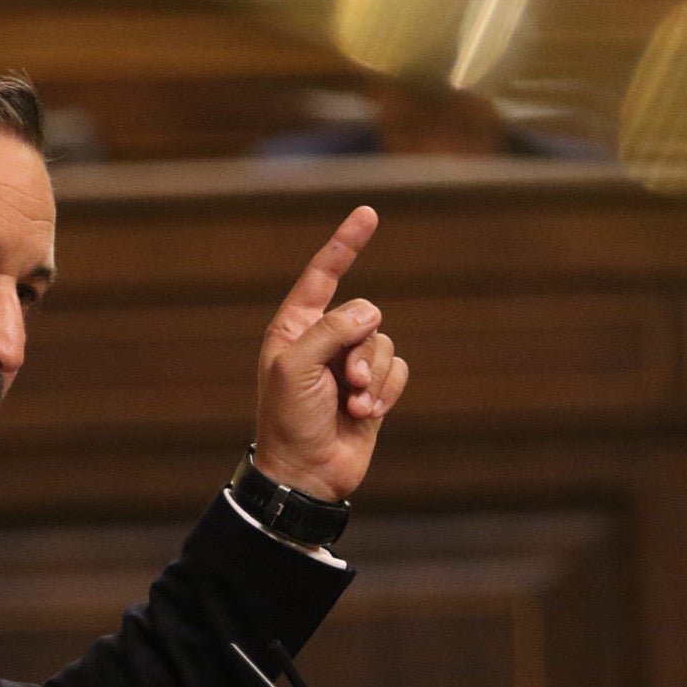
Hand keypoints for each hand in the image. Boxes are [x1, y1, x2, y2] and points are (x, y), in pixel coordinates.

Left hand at [253, 206, 408, 501]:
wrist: (306, 473)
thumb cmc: (288, 420)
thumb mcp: (296, 367)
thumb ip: (331, 330)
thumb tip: (370, 312)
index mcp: (294, 327)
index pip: (322, 275)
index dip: (345, 244)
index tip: (368, 213)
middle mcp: (324, 339)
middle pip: (365, 314)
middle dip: (361, 349)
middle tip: (347, 383)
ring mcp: (350, 364)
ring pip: (384, 343)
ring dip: (374, 378)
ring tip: (355, 406)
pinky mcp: (374, 388)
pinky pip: (397, 369)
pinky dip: (387, 392)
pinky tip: (367, 416)